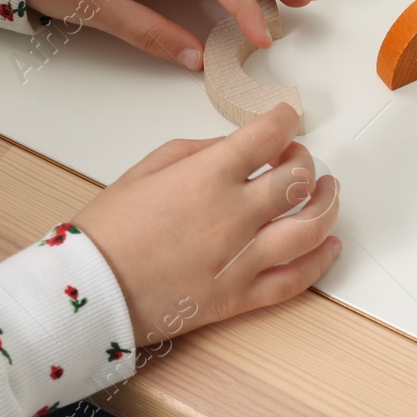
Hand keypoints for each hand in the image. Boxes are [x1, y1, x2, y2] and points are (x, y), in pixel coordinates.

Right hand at [73, 104, 340, 346]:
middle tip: (299, 159)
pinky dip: (320, 262)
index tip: (287, 119)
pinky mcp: (239, 297)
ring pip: (310, 228)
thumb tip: (235, 147)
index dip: (285, 121)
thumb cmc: (106, 230)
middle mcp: (233, 215)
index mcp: (208, 176)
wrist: (86, 291)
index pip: (268, 136)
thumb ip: (199, 152)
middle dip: (306, 162)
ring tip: (328, 193)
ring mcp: (240, 259)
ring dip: (327, 205)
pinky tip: (330, 245)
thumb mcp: (147, 169)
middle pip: (298, 179)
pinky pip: (295, 280)